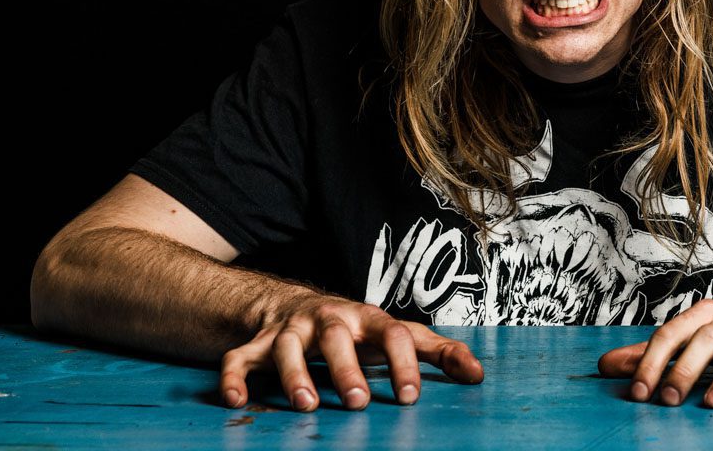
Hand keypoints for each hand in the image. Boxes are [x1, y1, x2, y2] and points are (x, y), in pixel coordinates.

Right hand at [219, 295, 483, 410]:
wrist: (294, 304)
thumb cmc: (359, 330)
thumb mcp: (397, 335)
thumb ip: (438, 353)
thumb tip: (478, 374)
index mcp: (368, 319)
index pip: (391, 334)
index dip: (402, 363)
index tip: (408, 397)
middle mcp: (329, 320)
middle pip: (336, 336)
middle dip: (345, 368)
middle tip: (356, 402)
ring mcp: (291, 330)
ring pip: (286, 346)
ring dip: (294, 374)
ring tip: (305, 407)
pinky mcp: (258, 343)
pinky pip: (240, 356)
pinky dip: (234, 376)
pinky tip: (236, 401)